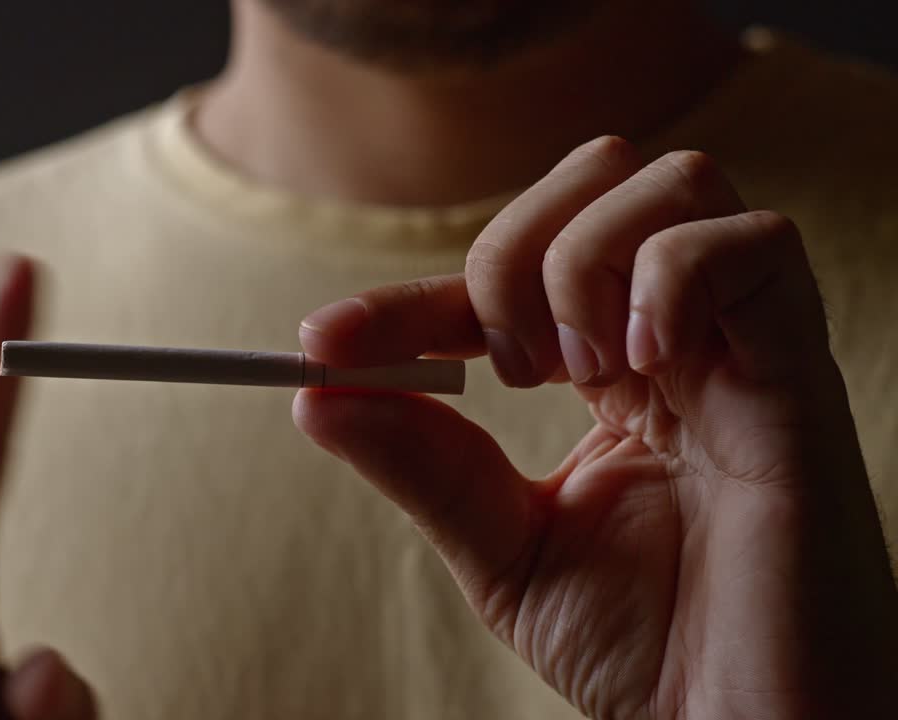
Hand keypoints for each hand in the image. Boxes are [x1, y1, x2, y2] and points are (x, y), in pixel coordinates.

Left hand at [294, 138, 897, 718]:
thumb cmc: (646, 649)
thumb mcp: (502, 550)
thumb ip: (423, 466)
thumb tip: (315, 397)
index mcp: (613, 371)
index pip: (500, 279)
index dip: (407, 297)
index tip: (324, 343)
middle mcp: (679, 338)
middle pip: (597, 176)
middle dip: (510, 250)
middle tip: (504, 364)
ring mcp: (743, 344)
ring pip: (671, 184)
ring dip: (584, 260)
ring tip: (580, 373)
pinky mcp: (801, 370)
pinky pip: (754, 245)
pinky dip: (671, 279)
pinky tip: (641, 366)